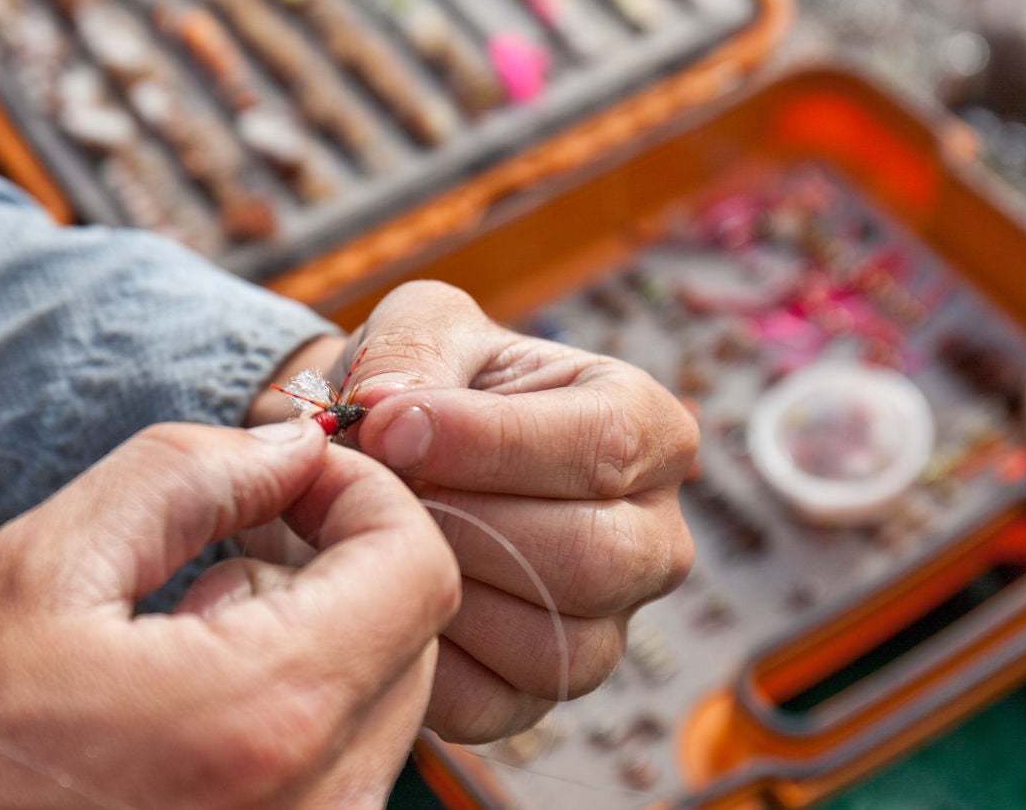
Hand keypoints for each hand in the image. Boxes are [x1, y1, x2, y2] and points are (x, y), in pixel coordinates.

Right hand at [0, 421, 459, 808]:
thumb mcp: (41, 569)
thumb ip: (189, 478)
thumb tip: (294, 443)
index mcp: (263, 716)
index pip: (417, 569)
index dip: (369, 495)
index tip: (301, 475)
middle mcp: (315, 805)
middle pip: (415, 634)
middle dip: (346, 556)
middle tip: (248, 529)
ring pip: (384, 698)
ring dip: (319, 629)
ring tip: (194, 621)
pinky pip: (345, 762)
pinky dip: (300, 701)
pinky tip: (194, 695)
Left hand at [248, 281, 697, 743]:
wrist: (376, 462)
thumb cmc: (420, 385)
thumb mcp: (420, 325)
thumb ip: (412, 347)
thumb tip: (391, 411)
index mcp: (645, 428)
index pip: (604, 446)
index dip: (487, 440)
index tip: (386, 425)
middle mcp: (650, 538)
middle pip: (593, 557)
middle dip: (463, 521)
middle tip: (376, 489)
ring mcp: (604, 626)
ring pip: (547, 638)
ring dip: (439, 582)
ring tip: (375, 531)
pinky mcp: (537, 693)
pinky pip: (489, 700)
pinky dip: (419, 649)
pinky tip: (378, 589)